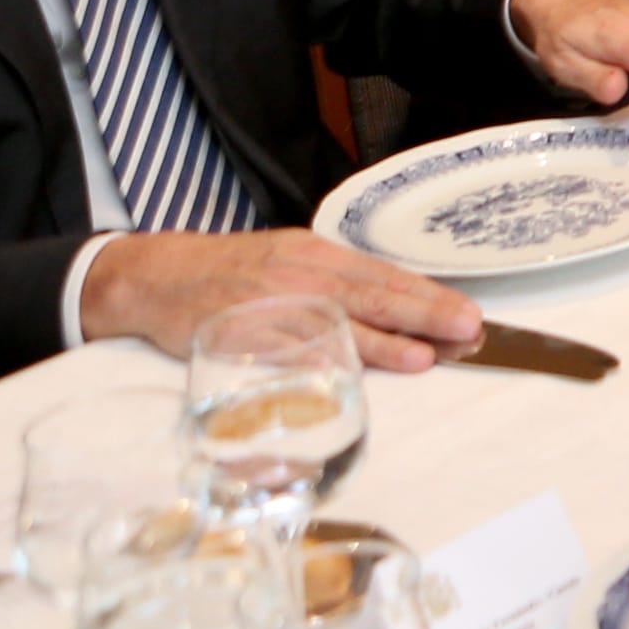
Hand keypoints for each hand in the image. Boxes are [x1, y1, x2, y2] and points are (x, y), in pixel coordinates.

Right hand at [78, 229, 483, 371]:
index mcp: (316, 254)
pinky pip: (285, 351)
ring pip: (336, 324)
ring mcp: (270, 305)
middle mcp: (300, 275)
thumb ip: (340, 283)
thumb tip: (398, 307)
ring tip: (426, 356)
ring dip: (383, 343)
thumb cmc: (234, 272)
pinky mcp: (240, 335)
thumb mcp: (292, 261)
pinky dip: (319, 362)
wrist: (160, 276)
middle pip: (371, 296)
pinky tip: (350, 373)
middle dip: (424, 315)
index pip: (385, 276)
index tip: (468, 313)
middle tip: (468, 330)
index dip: (429, 296)